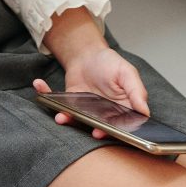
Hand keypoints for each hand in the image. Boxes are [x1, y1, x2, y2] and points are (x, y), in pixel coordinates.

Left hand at [34, 42, 150, 139]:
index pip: (119, 127)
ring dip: (66, 118)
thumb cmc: (110, 63)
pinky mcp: (69, 105)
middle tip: (83, 127)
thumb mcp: (127, 73)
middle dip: (89, 129)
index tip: (103, 132)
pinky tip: (39, 85)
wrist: (88, 54)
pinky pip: (58, 105)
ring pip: (76, 121)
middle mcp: (102, 115)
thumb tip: (146, 112)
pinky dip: (47, 95)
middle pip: (96, 128)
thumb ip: (137, 92)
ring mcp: (85, 111)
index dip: (112, 132)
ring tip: (60, 116)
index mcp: (121, 110)